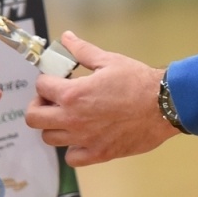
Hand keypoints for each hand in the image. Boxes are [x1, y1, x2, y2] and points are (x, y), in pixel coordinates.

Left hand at [24, 32, 177, 165]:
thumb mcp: (108, 60)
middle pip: (34, 118)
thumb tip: (66, 38)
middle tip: (53, 99)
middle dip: (39, 105)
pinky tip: (82, 137)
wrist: (164, 106)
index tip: (56, 79)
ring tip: (68, 116)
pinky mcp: (98, 154)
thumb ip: (82, 51)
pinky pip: (71, 158)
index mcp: (73, 94)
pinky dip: (72, 149)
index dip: (46, 80)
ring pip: (49, 138)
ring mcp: (84, 140)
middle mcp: (73, 119)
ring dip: (54, 126)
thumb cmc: (138, 81)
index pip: (41, 87)